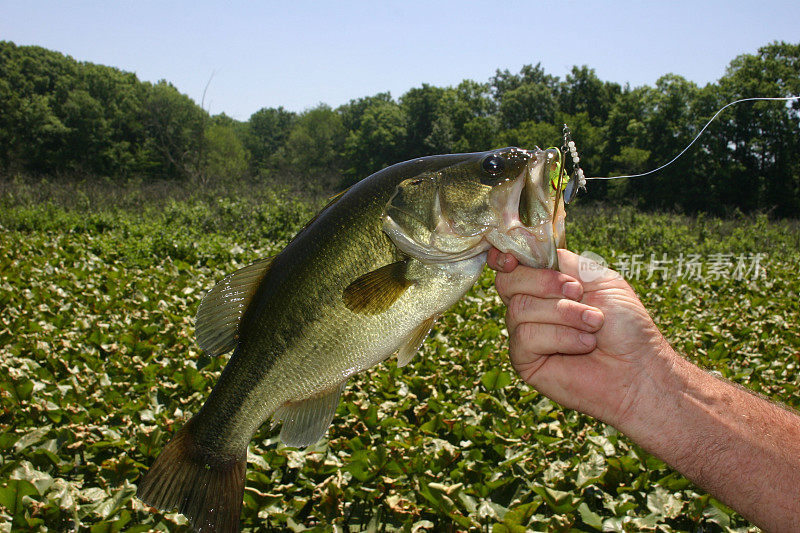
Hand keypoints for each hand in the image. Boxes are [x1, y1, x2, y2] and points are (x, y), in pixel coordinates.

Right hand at [488, 248, 673, 427]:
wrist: (638, 366)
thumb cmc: (625, 325)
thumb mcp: (598, 277)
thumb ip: (564, 261)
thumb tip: (530, 253)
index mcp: (545, 285)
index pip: (510, 267)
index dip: (504, 258)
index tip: (513, 259)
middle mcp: (530, 308)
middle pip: (507, 283)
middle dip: (544, 283)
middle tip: (578, 292)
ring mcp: (525, 335)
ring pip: (519, 309)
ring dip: (564, 313)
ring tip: (594, 324)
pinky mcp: (525, 361)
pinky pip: (526, 337)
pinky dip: (560, 337)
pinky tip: (584, 344)